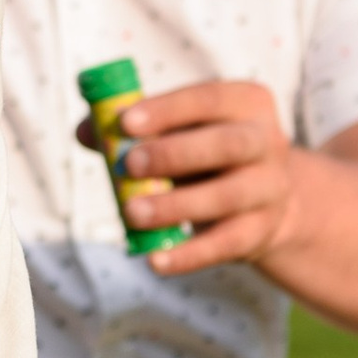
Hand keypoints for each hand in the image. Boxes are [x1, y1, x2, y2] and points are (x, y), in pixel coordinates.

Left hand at [76, 75, 303, 277]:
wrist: (265, 201)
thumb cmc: (207, 154)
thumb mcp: (181, 132)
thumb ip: (135, 129)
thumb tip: (87, 130)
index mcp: (246, 103)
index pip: (209, 98)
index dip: (167, 109)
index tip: (124, 121)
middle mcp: (267, 142)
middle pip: (228, 144)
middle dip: (175, 153)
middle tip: (128, 165)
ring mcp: (270, 189)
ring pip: (226, 197)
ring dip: (176, 206)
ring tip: (132, 213)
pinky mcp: (261, 231)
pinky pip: (226, 244)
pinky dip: (189, 255)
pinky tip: (154, 260)